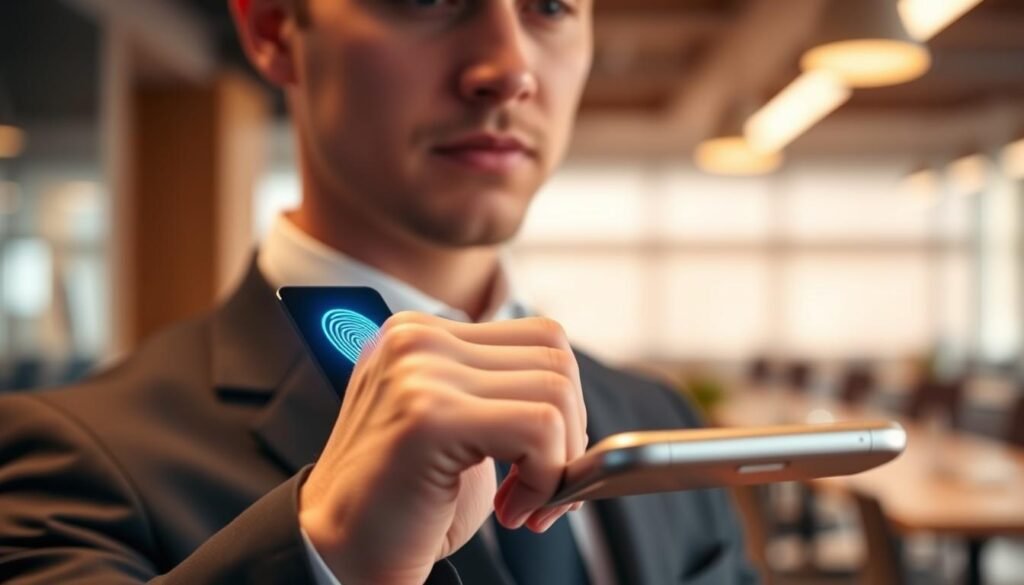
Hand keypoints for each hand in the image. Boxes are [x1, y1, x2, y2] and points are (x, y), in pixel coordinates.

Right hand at [298, 311, 587, 584]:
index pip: (540, 339)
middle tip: (539, 488)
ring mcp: (418, 371)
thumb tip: (577, 405)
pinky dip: (544, 479)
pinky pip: (539, 428)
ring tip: (519, 501)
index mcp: (421, 333)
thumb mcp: (458, 429)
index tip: (544, 462)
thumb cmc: (400, 505)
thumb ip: (505, 396)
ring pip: (556, 391)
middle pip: (556, 358)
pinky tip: (510, 511)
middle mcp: (415, 339)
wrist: (338, 557)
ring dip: (556, 462)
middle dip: (569, 432)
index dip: (563, 405)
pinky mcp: (429, 415)